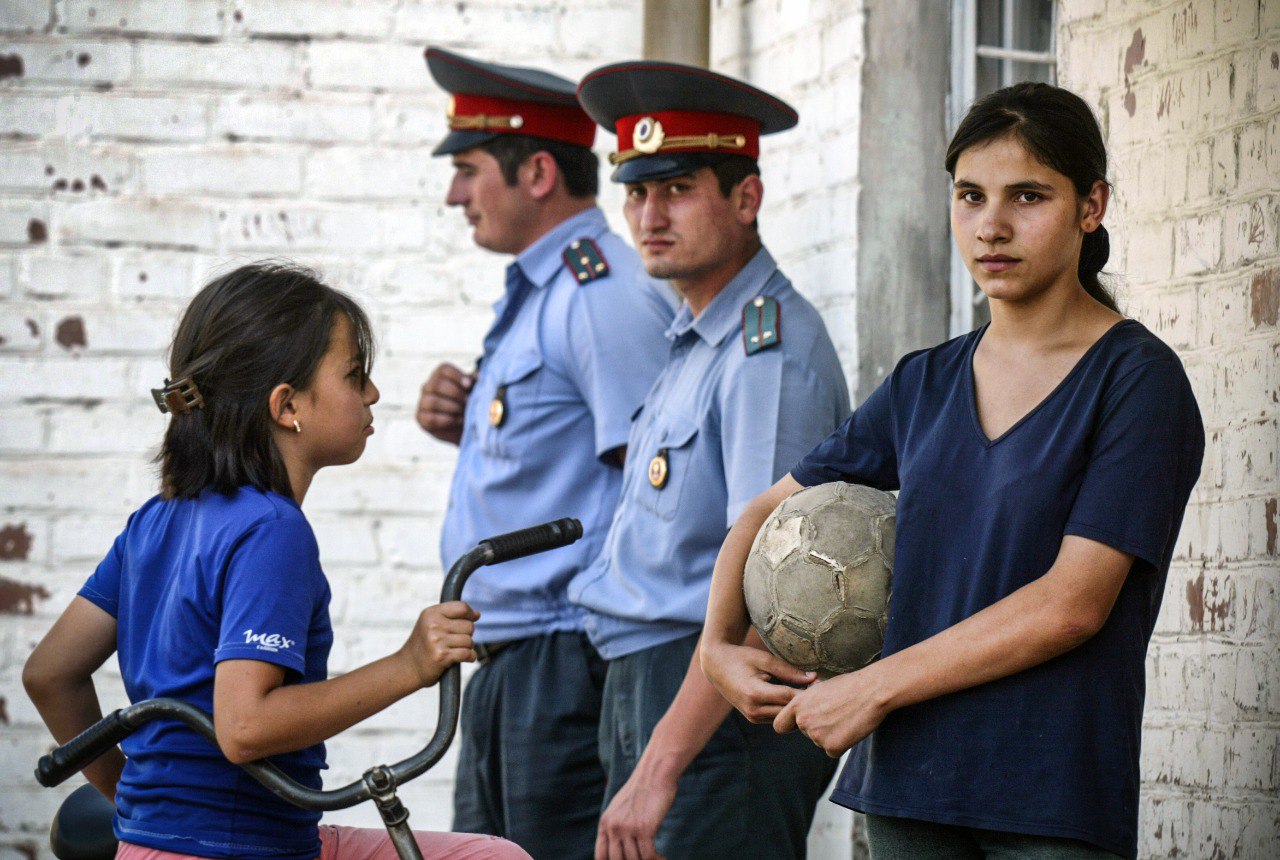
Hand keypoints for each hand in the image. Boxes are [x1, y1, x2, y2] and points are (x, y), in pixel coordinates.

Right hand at [400, 601, 478, 687]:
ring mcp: (437, 640)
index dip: (471, 614)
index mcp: (431, 613)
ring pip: (469, 641)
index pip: (461, 607)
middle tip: (455, 641)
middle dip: (467, 634)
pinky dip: (470, 657)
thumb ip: (450, 616)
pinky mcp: (442, 656)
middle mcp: (433, 625)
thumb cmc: (423, 645)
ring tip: (455, 650)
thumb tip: (477, 615)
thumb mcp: (430, 623)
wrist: (407, 667)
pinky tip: (463, 658)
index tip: (473, 619)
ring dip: (467, 647)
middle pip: (469, 626)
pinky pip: (468, 653)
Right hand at [416, 363, 473, 444]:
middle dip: (456, 394)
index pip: (444, 369)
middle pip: (437, 384)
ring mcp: (422, 402)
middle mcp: (428, 386)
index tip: (469, 385)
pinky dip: (448, 420)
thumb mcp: (472, 391)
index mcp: (440, 375)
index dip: (457, 375)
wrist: (463, 427)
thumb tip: (478, 376)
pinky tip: (459, 420)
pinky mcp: (421, 418)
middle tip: (468, 401)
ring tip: (464, 412)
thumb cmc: (467, 404)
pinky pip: (431, 418)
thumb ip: (474, 383)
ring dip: (452, 408)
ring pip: (433, 402)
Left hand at [595, 768, 675, 859]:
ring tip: (657, 859)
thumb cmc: (641, 791)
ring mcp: (628, 828)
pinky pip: (648, 856)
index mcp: (605, 823)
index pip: (601, 857)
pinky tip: (663, 858)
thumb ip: (615, 826)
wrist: (655, 774)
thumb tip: (619, 849)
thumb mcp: (620, 808)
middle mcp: (613, 827)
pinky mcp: (645, 828)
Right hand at [700, 639, 814, 723]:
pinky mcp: (754, 718)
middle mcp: (753, 710)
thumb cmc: (740, 658)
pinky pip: (777, 718)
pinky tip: (798, 699)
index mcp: (755, 694)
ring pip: (784, 718)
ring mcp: (753, 717)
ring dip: (797, 709)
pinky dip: (787, 710)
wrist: (716, 666)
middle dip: (805, 703)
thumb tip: (814, 677)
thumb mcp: (764, 659)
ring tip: (812, 695)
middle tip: (823, 691)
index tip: (824, 684)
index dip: (808, 692)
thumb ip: (788, 670)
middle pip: (788, 712)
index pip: (789, 697)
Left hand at [773, 668, 890, 757]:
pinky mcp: (832, 747)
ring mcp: (817, 736)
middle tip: (835, 715)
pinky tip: (851, 728)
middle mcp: (803, 722)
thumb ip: (807, 702)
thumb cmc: (849, 685)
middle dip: (817, 728)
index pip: (780, 725)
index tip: (797, 725)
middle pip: (805, 733)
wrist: (871, 691)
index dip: (789, 726)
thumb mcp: (819, 688)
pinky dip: (842, 743)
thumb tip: (802, 710)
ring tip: (845, 718)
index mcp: (797, 705)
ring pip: (820, 742)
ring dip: (831, 735)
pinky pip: (833, 750)